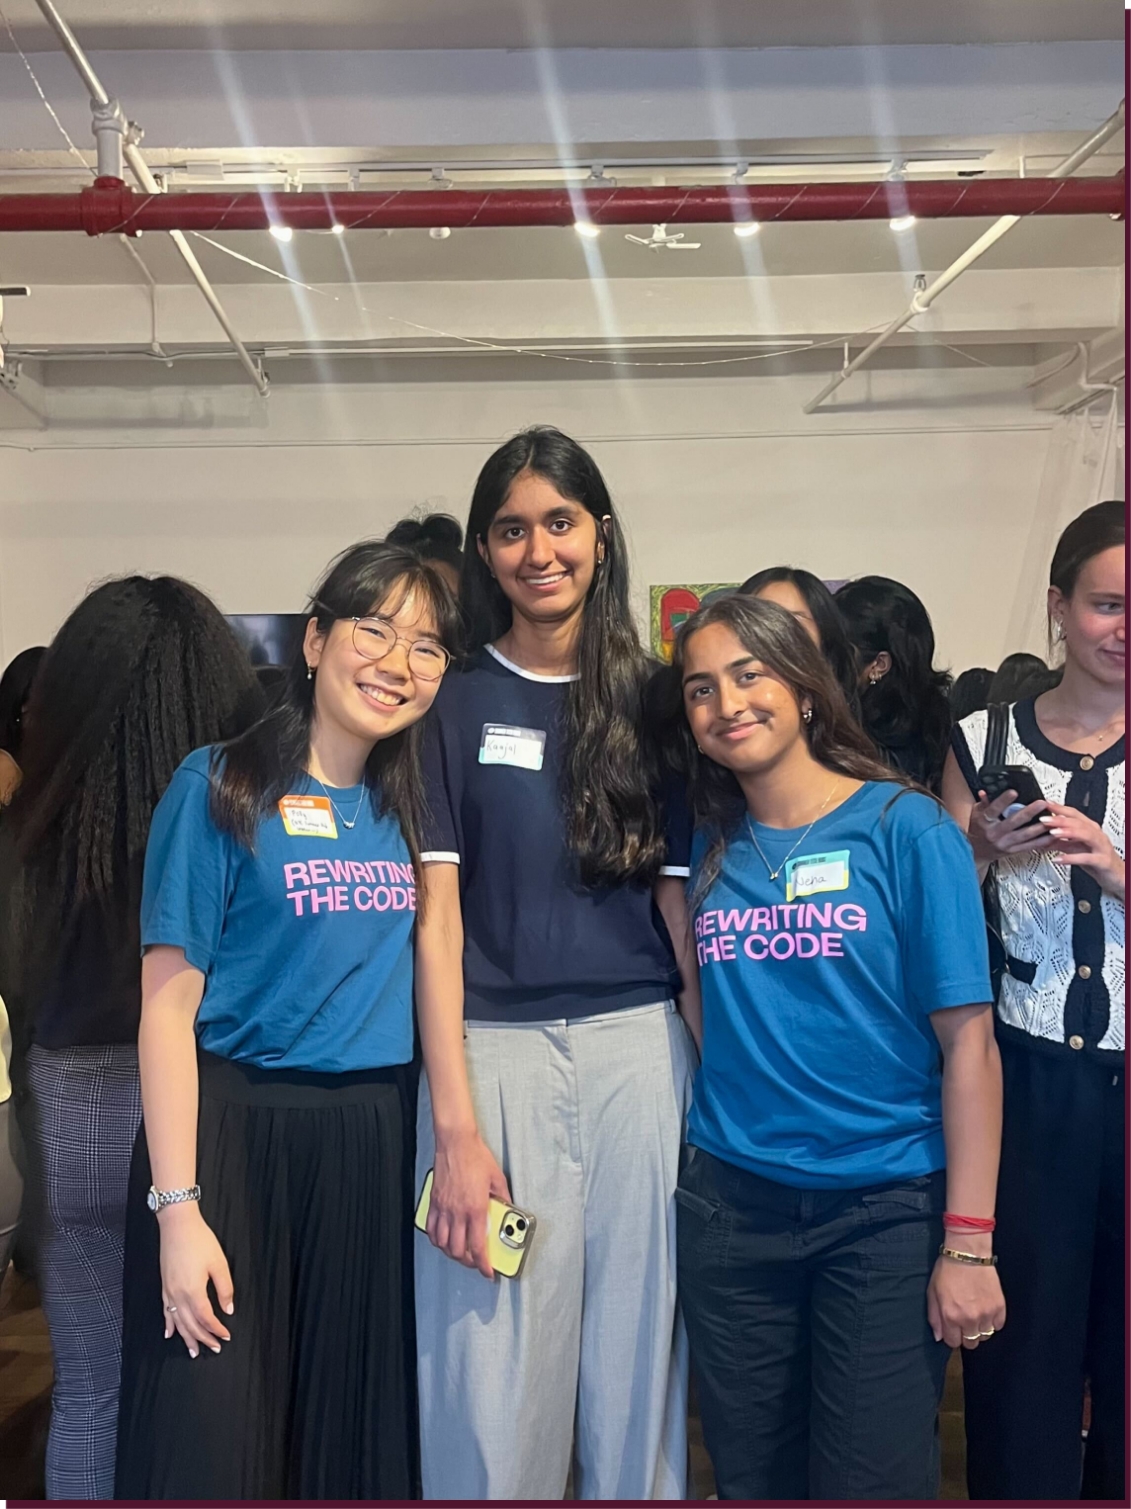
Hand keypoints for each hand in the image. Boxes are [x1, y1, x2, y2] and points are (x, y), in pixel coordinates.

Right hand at [157, 1203, 233, 1356]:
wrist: (177, 1224)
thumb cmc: (199, 1240)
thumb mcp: (219, 1262)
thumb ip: (225, 1288)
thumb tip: (228, 1309)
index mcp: (193, 1291)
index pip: (206, 1318)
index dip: (216, 1330)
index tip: (226, 1336)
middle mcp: (178, 1295)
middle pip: (191, 1325)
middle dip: (203, 1339)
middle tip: (214, 1348)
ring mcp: (169, 1291)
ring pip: (177, 1322)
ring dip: (186, 1338)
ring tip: (193, 1351)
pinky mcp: (164, 1285)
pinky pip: (165, 1311)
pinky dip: (168, 1324)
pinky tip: (169, 1333)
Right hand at [427, 1128, 511, 1279]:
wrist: (456, 1142)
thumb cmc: (475, 1156)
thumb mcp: (497, 1178)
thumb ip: (503, 1198)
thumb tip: (509, 1209)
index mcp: (475, 1209)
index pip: (478, 1247)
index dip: (483, 1265)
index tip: (488, 1272)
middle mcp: (457, 1212)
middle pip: (458, 1250)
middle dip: (468, 1262)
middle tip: (476, 1262)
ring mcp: (443, 1208)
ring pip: (442, 1243)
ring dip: (452, 1253)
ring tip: (460, 1253)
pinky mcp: (434, 1202)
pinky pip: (431, 1228)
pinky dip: (436, 1239)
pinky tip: (442, 1239)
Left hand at [927, 1256, 1005, 1349]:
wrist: (968, 1254)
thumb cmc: (947, 1271)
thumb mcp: (933, 1292)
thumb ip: (934, 1317)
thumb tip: (939, 1338)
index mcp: (951, 1316)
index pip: (953, 1343)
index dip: (952, 1336)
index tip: (953, 1327)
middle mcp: (969, 1319)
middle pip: (971, 1343)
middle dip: (966, 1335)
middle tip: (964, 1321)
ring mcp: (986, 1314)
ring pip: (985, 1336)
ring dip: (979, 1329)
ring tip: (975, 1314)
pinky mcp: (999, 1307)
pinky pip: (998, 1326)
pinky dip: (992, 1322)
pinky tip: (986, 1310)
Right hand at [967, 789, 1053, 866]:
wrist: (976, 853)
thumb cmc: (977, 831)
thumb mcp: (975, 814)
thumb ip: (983, 803)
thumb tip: (985, 792)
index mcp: (985, 822)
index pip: (994, 809)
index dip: (1004, 800)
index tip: (1013, 792)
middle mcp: (995, 833)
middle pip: (1014, 822)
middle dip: (1029, 812)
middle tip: (1041, 803)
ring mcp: (1005, 843)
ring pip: (1025, 835)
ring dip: (1040, 827)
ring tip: (1052, 819)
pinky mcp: (1013, 851)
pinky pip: (1030, 846)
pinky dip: (1042, 841)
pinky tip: (1052, 835)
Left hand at [1038, 801, 1125, 898]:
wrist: (1116, 876)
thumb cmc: (1097, 860)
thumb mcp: (1075, 849)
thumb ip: (1060, 843)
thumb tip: (1042, 837)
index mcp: (1090, 829)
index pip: (1075, 814)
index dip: (1060, 808)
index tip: (1045, 804)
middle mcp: (1097, 835)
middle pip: (1079, 822)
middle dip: (1060, 819)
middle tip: (1043, 819)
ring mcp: (1101, 847)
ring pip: (1086, 835)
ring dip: (1068, 833)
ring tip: (1052, 833)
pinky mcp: (1103, 861)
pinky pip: (1087, 858)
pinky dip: (1071, 858)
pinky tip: (1058, 859)